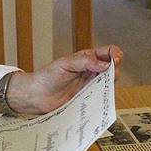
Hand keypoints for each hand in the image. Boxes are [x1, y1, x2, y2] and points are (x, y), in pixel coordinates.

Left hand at [2, 45, 122, 114]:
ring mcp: (90, 85)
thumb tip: (104, 64)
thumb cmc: (46, 76)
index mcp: (86, 58)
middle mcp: (90, 70)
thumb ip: (85, 62)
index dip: (115, 54)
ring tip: (105, 85)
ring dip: (111, 83)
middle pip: (112, 67)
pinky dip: (104, 96)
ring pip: (109, 82)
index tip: (115, 60)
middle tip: (111, 74)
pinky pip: (101, 96)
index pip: (108, 52)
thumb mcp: (65, 64)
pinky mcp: (87, 98)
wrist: (36, 96)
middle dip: (115, 69)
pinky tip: (102, 96)